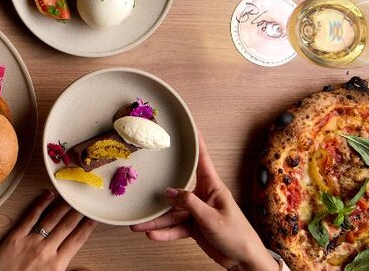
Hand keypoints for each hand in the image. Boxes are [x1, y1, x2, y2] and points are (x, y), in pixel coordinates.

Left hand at [0, 190, 95, 270]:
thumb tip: (89, 269)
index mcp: (57, 264)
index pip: (77, 240)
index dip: (87, 227)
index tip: (93, 217)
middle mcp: (46, 250)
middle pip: (66, 226)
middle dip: (77, 212)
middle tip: (84, 201)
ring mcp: (30, 242)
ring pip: (51, 219)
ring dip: (62, 206)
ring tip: (70, 196)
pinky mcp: (15, 237)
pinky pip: (29, 218)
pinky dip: (39, 205)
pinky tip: (47, 195)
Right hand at [130, 134, 277, 270]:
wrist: (244, 260)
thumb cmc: (236, 234)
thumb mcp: (211, 217)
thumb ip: (188, 203)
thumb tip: (168, 192)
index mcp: (212, 187)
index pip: (202, 159)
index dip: (196, 142)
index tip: (188, 126)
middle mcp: (202, 196)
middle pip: (177, 191)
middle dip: (159, 192)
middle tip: (141, 187)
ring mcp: (197, 213)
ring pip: (172, 213)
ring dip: (156, 221)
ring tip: (139, 225)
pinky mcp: (194, 227)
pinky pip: (175, 227)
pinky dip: (164, 232)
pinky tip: (152, 235)